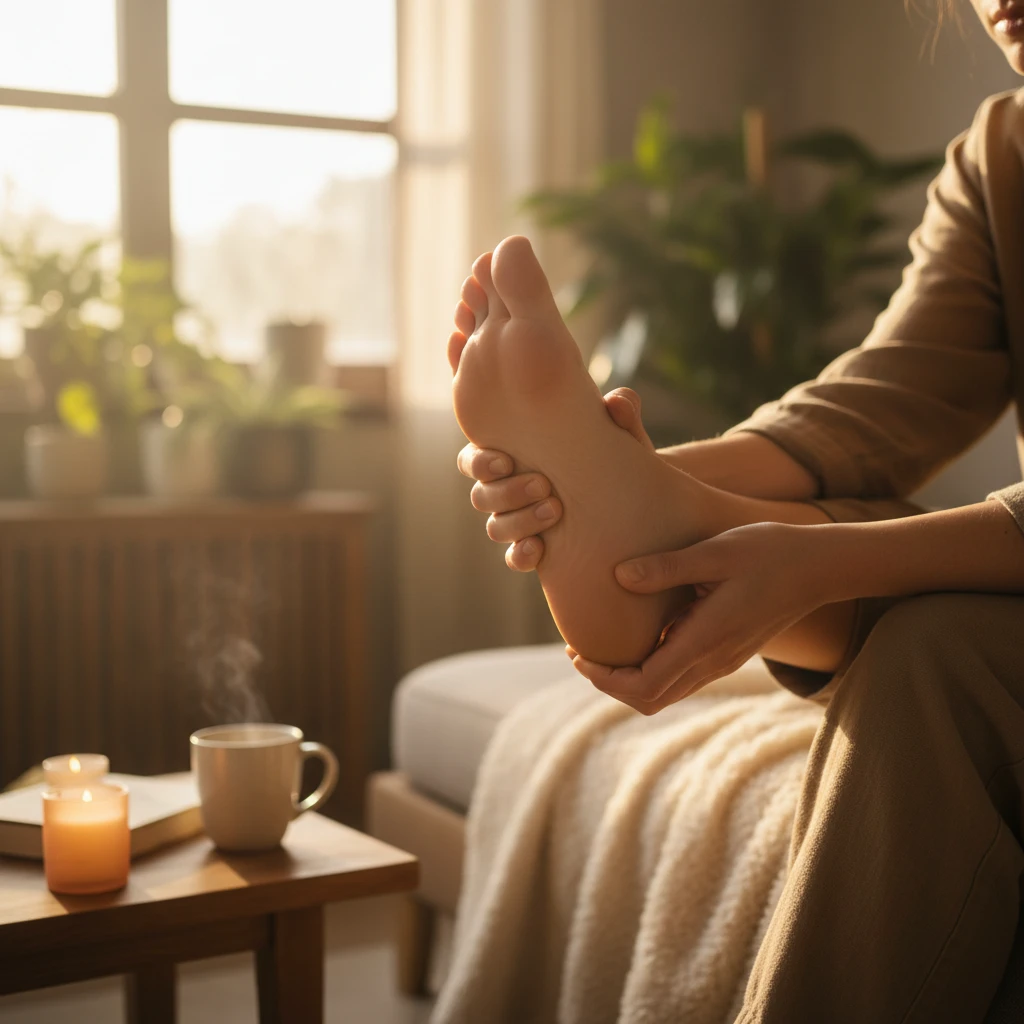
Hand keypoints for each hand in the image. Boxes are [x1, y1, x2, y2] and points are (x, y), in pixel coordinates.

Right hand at [457, 387, 654, 570]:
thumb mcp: (623, 436)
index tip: (506, 461)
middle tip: (543, 484)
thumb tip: (617, 401)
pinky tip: (540, 548)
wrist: (639, 503)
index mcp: (515, 456)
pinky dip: (521, 554)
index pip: (474, 460)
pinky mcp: (535, 549)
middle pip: (481, 497)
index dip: (479, 463)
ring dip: (520, 521)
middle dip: (507, 492)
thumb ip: (621, 414)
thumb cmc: (618, 459)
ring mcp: (520, 522)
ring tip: (555, 510)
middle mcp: (509, 490)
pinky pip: (515, 558)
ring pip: (496, 528)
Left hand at [568, 522, 833, 713]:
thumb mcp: (716, 551)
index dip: (604, 679)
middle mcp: (713, 661)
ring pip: (666, 692)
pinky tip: (638, 635)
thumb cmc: (770, 552)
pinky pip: (681, 677)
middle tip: (581, 651)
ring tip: (600, 645)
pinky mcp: (727, 653)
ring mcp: (723, 661)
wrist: (821, 566)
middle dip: (610, 683)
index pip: (644, 686)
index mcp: (705, 641)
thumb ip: (667, 567)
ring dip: (629, 678)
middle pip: (650, 699)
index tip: (579, 653)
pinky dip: (651, 668)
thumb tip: (618, 576)